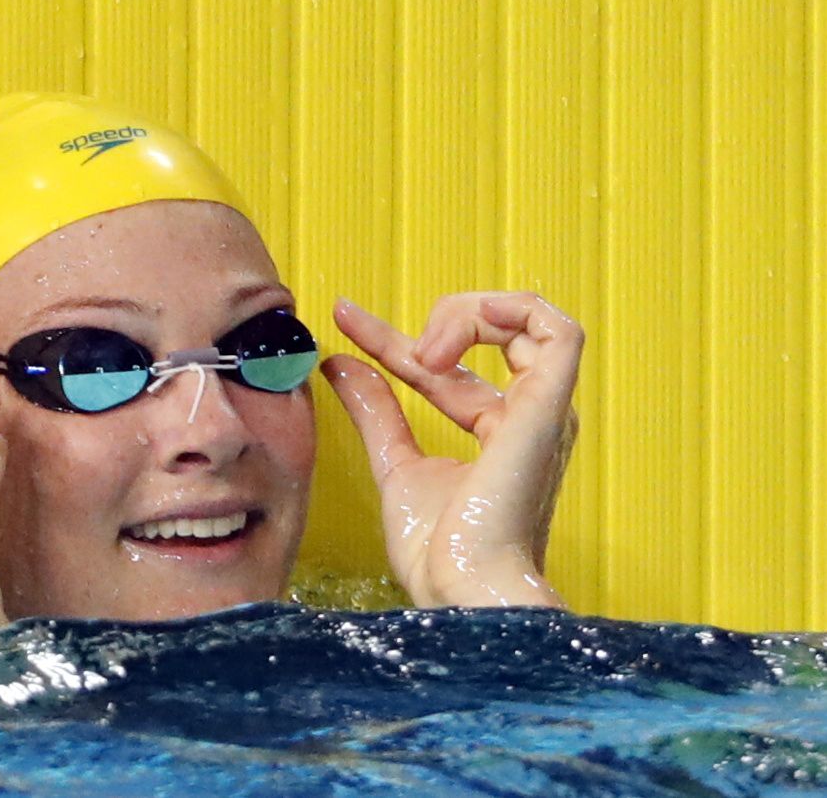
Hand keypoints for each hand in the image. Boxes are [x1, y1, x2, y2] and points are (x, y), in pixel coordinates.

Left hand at [321, 292, 581, 608]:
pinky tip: (451, 336)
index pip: (445, 369)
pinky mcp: (548, 409)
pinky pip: (559, 332)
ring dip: (469, 313)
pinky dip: (508, 310)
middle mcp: (526, 418)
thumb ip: (374, 410)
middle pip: (490, 335)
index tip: (343, 316)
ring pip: (530, 320)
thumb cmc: (436, 552)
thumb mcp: (393, 464)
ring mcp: (542, 411)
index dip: (391, 338)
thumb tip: (340, 363)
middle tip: (390, 343)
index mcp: (497, 433)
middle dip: (439, 318)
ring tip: (424, 351)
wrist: (459, 588)